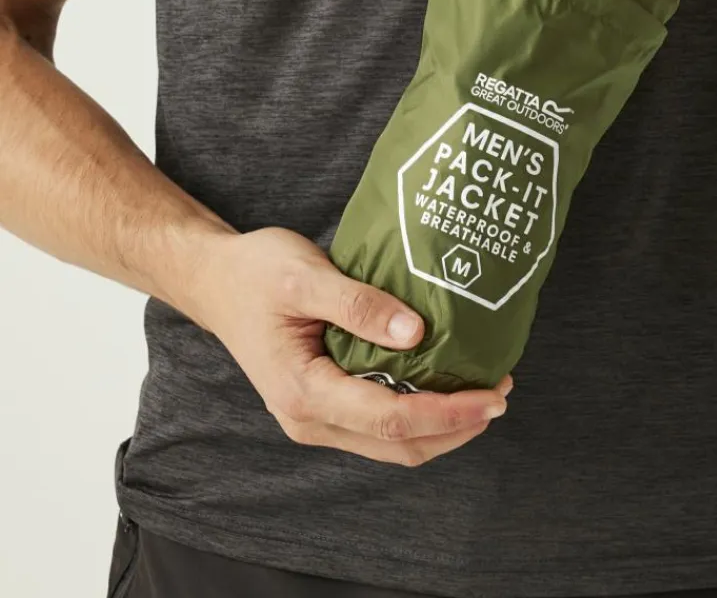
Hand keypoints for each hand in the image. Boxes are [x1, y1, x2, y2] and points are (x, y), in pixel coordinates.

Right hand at [184, 226, 510, 465]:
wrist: (216, 280)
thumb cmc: (257, 272)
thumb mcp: (307, 276)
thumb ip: (359, 306)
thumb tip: (417, 333)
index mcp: (303, 391)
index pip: (390, 418)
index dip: (448, 413)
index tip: (493, 395)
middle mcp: (309, 417)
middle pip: (397, 444)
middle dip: (455, 427)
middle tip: (501, 394)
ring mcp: (315, 416)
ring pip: (391, 442)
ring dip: (441, 426)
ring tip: (483, 392)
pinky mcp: (323, 403)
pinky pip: (378, 425)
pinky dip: (418, 414)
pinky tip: (443, 385)